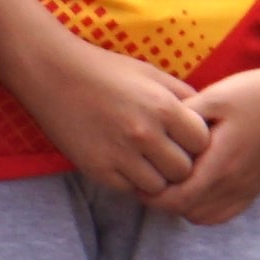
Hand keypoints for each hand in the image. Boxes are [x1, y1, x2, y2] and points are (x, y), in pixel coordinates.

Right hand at [20, 31, 216, 201]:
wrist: (53, 73)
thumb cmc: (105, 70)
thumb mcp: (151, 74)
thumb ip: (182, 96)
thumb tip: (207, 121)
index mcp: (163, 107)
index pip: (202, 143)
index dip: (195, 142)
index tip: (183, 138)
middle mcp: (144, 133)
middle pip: (183, 170)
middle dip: (178, 164)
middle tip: (165, 153)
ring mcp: (120, 154)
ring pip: (158, 186)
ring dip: (156, 177)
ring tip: (145, 161)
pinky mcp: (98, 169)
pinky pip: (129, 189)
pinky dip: (131, 180)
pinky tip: (123, 162)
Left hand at [154, 59, 259, 225]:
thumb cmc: (254, 93)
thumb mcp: (213, 97)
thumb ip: (183, 117)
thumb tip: (157, 133)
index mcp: (221, 164)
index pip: (176, 199)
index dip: (152, 195)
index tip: (139, 177)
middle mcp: (235, 184)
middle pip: (186, 211)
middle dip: (163, 200)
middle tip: (151, 177)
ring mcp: (247, 190)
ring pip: (203, 216)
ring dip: (184, 205)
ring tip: (173, 180)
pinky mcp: (255, 189)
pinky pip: (223, 214)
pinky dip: (204, 208)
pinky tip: (197, 186)